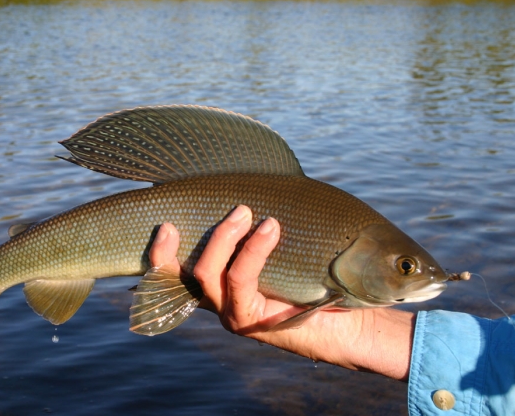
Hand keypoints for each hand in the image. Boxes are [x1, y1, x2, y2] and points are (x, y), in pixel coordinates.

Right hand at [149, 205, 414, 380]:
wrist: (353, 327)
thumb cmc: (321, 284)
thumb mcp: (285, 254)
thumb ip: (263, 234)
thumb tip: (262, 188)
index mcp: (222, 288)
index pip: (176, 273)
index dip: (161, 254)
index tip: (163, 223)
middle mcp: (220, 304)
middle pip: (184, 273)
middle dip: (185, 241)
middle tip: (216, 209)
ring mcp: (232, 316)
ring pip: (208, 274)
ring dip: (224, 237)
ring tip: (246, 210)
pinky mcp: (250, 322)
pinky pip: (240, 279)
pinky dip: (253, 250)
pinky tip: (270, 228)